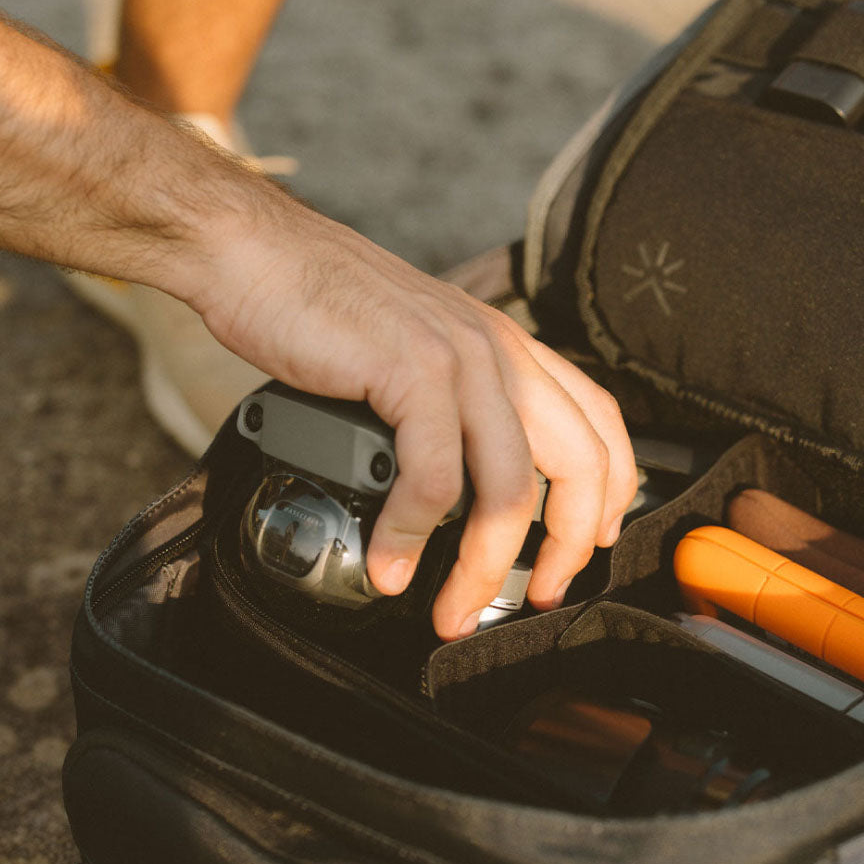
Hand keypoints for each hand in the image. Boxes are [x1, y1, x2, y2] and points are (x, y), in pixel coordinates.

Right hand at [184, 186, 636, 639]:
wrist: (256, 254)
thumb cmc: (320, 309)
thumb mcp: (408, 354)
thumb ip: (442, 409)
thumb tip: (446, 491)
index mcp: (504, 345)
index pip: (597, 421)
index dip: (608, 493)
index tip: (584, 547)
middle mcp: (496, 350)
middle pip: (581, 462)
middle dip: (566, 548)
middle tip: (537, 597)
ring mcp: (458, 358)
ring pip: (510, 488)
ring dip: (483, 566)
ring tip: (453, 610)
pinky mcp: (409, 370)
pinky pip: (432, 477)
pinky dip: (410, 535)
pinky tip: (389, 563)